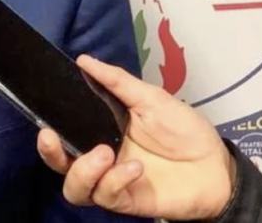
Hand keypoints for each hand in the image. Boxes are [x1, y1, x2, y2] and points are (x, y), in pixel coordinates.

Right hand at [38, 55, 236, 220]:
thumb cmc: (184, 129)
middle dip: (50, 153)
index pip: (64, 134)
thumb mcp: (150, 98)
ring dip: (83, 170)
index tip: (45, 119)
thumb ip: (116, 81)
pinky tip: (135, 168)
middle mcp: (101, 158)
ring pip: (75, 188)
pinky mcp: (128, 201)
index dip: (49, 131)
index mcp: (101, 132)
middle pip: (61, 165)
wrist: (216, 164)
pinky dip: (115, 180)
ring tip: (105, 153)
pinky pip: (107, 196)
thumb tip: (83, 60)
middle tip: (52, 138)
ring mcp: (112, 182)